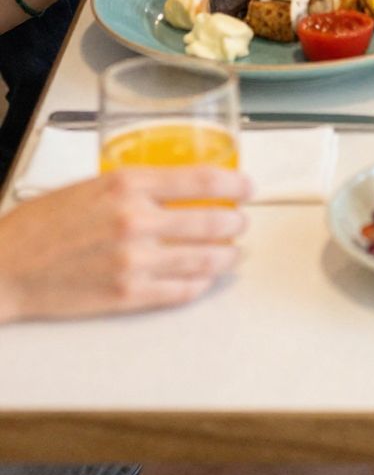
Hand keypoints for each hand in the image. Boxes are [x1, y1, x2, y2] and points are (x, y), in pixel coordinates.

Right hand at [0, 169, 250, 322]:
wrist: (8, 266)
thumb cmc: (43, 224)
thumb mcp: (93, 183)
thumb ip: (136, 185)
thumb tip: (176, 186)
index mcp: (128, 183)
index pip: (201, 178)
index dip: (235, 182)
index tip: (248, 185)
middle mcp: (137, 220)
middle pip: (212, 220)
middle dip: (236, 222)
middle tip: (242, 221)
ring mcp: (134, 262)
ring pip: (203, 260)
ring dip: (226, 256)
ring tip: (232, 253)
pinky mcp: (127, 296)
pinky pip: (179, 292)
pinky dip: (200, 284)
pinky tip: (204, 279)